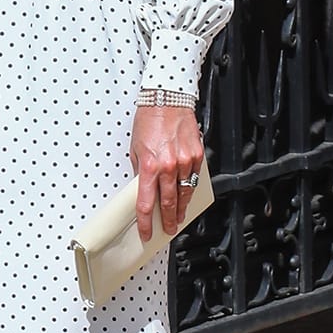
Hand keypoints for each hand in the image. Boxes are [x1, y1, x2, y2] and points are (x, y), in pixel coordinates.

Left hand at [130, 105, 203, 243]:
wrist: (167, 100)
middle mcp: (169, 166)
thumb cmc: (149, 120)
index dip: (146, 222)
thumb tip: (143, 188)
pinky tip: (188, 194)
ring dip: (182, 207)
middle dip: (169, 220)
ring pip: (185, 193)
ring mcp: (185, 161)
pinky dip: (191, 188)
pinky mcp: (197, 155)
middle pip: (169, 203)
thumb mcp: (136, 149)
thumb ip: (141, 171)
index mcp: (150, 166)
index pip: (147, 203)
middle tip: (169, 229)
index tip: (147, 232)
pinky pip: (195, 178)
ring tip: (180, 216)